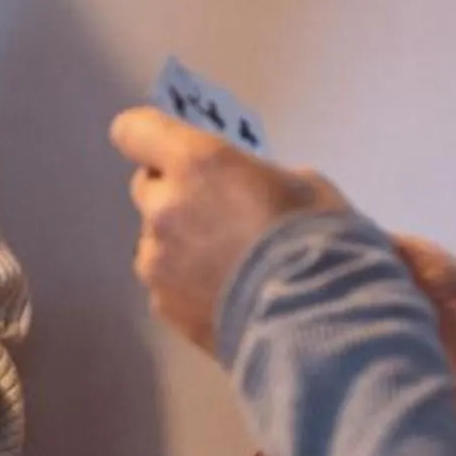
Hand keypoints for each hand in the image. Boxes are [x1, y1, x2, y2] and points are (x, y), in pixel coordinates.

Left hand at [110, 107, 347, 347]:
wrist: (318, 325)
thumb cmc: (320, 242)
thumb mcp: (304, 187)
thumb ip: (257, 178)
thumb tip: (249, 188)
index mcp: (197, 164)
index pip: (134, 130)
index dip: (149, 137)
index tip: (172, 147)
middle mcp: (164, 208)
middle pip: (146, 186)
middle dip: (174, 193)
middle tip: (217, 212)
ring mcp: (157, 261)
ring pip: (154, 240)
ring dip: (179, 243)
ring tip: (228, 266)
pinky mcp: (162, 307)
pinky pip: (165, 282)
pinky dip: (186, 285)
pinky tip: (226, 298)